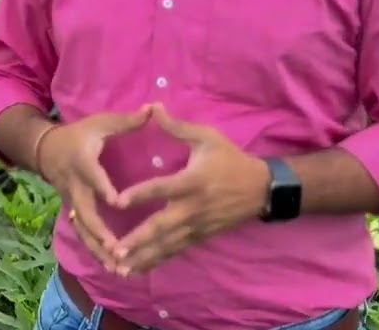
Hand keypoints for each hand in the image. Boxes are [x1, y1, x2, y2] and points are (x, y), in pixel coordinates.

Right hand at [35, 105, 152, 271]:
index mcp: (83, 162)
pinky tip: (112, 267)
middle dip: (99, 231)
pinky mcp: (74, 211)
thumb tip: (152, 109)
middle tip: (116, 248)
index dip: (102, 188)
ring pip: (82, 229)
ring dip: (97, 249)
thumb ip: (127, 121)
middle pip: (84, 211)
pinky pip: (83, 234)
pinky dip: (95, 251)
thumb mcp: (100, 123)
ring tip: (116, 267)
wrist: (47, 149)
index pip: (92, 176)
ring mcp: (72, 201)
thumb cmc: (80, 135)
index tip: (117, 203)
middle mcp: (75, 185)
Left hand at [107, 103, 269, 275]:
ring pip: (167, 245)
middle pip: (162, 226)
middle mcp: (193, 208)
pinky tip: (139, 270)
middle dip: (138, 239)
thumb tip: (153, 107)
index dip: (140, 194)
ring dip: (144, 257)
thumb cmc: (231, 159)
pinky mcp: (201, 236)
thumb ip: (177, 127)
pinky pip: (176, 250)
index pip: (161, 189)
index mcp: (192, 182)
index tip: (118, 202)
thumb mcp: (207, 137)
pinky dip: (158, 260)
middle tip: (115, 250)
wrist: (263, 188)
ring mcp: (197, 226)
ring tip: (120, 269)